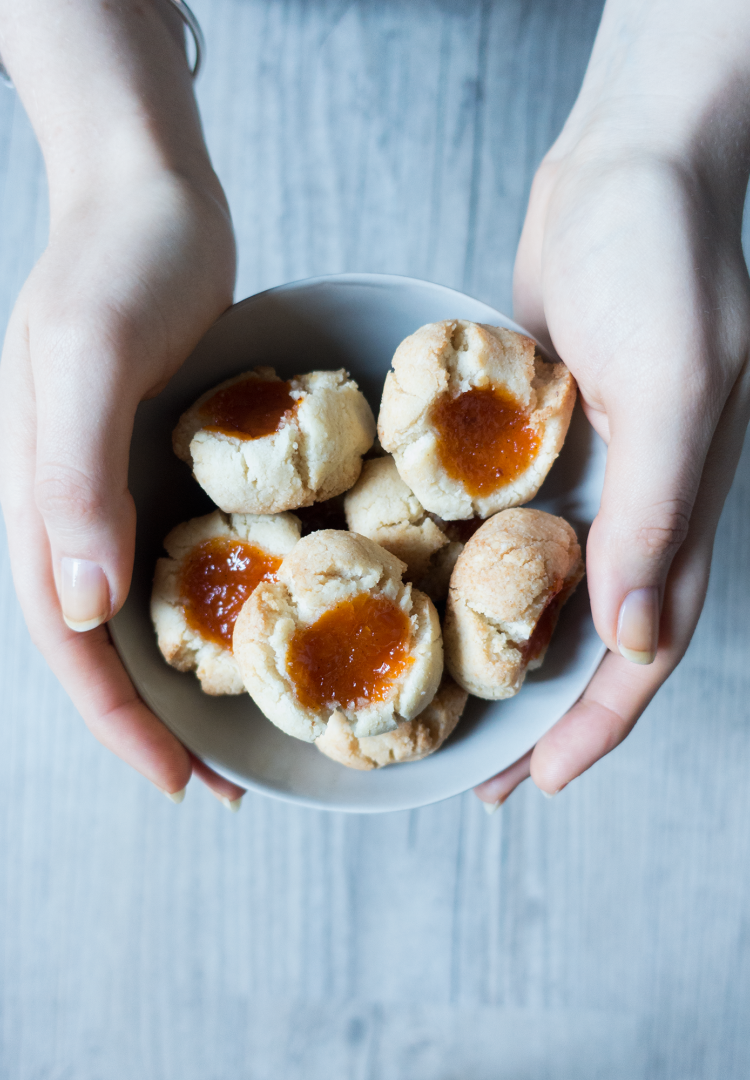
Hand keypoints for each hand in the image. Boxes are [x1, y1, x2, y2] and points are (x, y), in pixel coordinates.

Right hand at [0, 167, 244, 805]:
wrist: (154, 197)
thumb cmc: (116, 263)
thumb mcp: (87, 358)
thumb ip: (71, 479)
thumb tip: (80, 608)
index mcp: (36, 504)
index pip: (68, 644)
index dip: (120, 722)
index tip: (180, 782)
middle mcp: (74, 513)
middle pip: (107, 646)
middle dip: (159, 724)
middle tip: (227, 787)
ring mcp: (122, 493)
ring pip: (150, 613)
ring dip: (194, 679)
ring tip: (256, 734)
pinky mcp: (170, 469)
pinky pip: (192, 558)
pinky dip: (223, 608)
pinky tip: (269, 633)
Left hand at [476, 120, 749, 807]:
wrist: (625, 167)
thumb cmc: (661, 257)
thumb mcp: (670, 380)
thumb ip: (656, 507)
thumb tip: (637, 633)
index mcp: (678, 508)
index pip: (644, 644)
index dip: (599, 720)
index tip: (546, 779)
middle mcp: (635, 505)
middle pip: (591, 639)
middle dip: (544, 715)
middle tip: (484, 777)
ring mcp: (586, 474)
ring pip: (547, 592)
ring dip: (505, 657)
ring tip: (452, 714)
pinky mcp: (538, 438)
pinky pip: (511, 526)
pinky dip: (480, 573)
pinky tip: (437, 598)